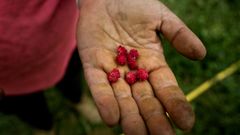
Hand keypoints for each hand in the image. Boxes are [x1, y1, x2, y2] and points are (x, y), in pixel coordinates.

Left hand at [77, 0, 205, 133]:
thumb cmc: (135, 5)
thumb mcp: (160, 18)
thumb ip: (179, 35)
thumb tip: (201, 54)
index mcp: (152, 63)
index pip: (166, 88)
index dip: (176, 104)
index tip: (186, 123)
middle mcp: (133, 72)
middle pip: (145, 99)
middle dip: (154, 118)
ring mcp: (112, 71)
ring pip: (123, 99)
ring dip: (131, 118)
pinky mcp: (93, 65)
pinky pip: (99, 86)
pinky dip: (105, 101)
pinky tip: (112, 118)